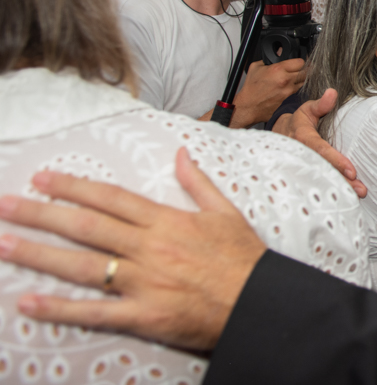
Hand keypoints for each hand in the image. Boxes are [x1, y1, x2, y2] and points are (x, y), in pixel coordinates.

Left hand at [0, 148, 263, 349]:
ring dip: (39, 254)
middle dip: (41, 214)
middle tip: (6, 206)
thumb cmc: (245, 260)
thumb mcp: (227, 213)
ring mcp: (143, 282)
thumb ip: (198, 183)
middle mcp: (149, 248)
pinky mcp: (143, 315)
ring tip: (4, 244)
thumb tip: (180, 154)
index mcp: (167, 221)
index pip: (111, 199)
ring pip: (82, 265)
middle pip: (86, 227)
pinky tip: (29, 302)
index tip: (44, 180)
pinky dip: (60, 308)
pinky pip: (94, 312)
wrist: (259, 303)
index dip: (74, 187)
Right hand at [231, 58, 306, 127]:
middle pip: (306, 72)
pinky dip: (297, 87)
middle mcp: (285, 80)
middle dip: (304, 69)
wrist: (249, 106)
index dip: (301, 60)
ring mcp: (288, 90)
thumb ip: (269, 59)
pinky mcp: (289, 98)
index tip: (298, 61)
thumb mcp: (256, 67)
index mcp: (278, 70)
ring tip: (296, 77)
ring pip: (304, 82)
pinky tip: (291, 85)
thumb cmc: (251, 89)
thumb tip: (279, 52)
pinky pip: (298, 90)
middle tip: (301, 68)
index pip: (300, 62)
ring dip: (302, 78)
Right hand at [274, 89, 366, 197]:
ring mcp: (299, 168)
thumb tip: (333, 93)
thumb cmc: (298, 122)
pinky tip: (345, 198)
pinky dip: (330, 192)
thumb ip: (320, 105)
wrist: (279, 135)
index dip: (336, 161)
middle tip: (360, 189)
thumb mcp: (307, 110)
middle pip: (323, 170)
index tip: (352, 171)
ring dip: (339, 188)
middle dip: (342, 181)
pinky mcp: (301, 176)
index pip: (320, 150)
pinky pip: (315, 186)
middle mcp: (300, 155)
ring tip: (358, 194)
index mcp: (302, 138)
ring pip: (319, 181)